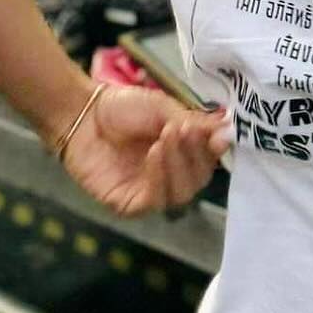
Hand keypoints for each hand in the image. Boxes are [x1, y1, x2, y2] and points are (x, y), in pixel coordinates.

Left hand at [57, 85, 232, 217]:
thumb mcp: (165, 109)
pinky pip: (154, 200)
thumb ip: (194, 123)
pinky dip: (159, 176)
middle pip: (198, 180)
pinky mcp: (129, 204)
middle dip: (196, 155)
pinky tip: (154, 153)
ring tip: (167, 137)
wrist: (84, 113)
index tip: (220, 136)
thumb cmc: (124, 108)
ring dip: (178, 164)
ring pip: (180, 194)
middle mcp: (170, 175)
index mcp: (183, 153)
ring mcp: (151, 192)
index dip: (216, 151)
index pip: (208, 161)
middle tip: (185, 130)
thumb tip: (228, 129)